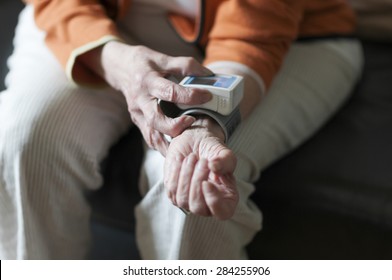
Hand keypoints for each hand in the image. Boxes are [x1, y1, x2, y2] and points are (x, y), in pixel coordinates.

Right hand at [85, 41, 212, 154]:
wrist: (121, 68)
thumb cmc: (145, 63)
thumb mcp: (164, 59)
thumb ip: (186, 66)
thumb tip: (209, 75)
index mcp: (148, 81)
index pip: (170, 92)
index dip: (190, 96)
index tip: (207, 96)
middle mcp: (141, 100)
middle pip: (156, 120)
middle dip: (176, 126)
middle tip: (192, 122)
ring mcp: (138, 113)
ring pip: (152, 135)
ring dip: (169, 144)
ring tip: (187, 146)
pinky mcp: (138, 122)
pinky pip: (150, 138)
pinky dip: (163, 146)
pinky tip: (176, 150)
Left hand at [164, 117, 238, 219]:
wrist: (194, 142)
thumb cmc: (213, 151)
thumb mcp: (224, 153)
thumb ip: (225, 161)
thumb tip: (214, 167)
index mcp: (226, 199)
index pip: (222, 213)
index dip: (214, 201)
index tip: (207, 182)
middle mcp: (207, 205)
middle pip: (198, 207)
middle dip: (197, 181)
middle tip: (203, 160)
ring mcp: (189, 201)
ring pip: (182, 200)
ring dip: (186, 175)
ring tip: (192, 157)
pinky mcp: (174, 194)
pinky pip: (171, 190)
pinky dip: (175, 171)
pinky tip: (180, 158)